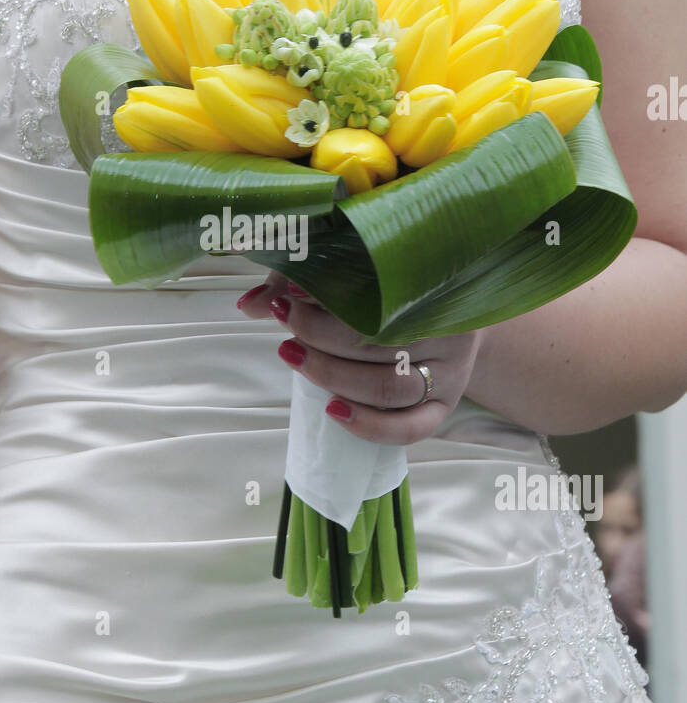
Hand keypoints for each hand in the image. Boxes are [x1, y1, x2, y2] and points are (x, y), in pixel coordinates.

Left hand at [237, 272, 482, 444]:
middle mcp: (452, 333)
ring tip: (292, 355)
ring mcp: (452, 375)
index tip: (291, 292)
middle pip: (380, 343)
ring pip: (388, 387)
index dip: (329, 297)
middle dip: (321, 335)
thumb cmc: (393, 287)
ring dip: (332, 376)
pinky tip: (331, 410)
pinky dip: (368, 425)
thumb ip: (299, 282)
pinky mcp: (444, 408)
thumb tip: (249, 305)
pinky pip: (409, 429)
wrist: (451, 311)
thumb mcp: (351, 272)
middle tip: (284, 322)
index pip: (381, 295)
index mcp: (438, 289)